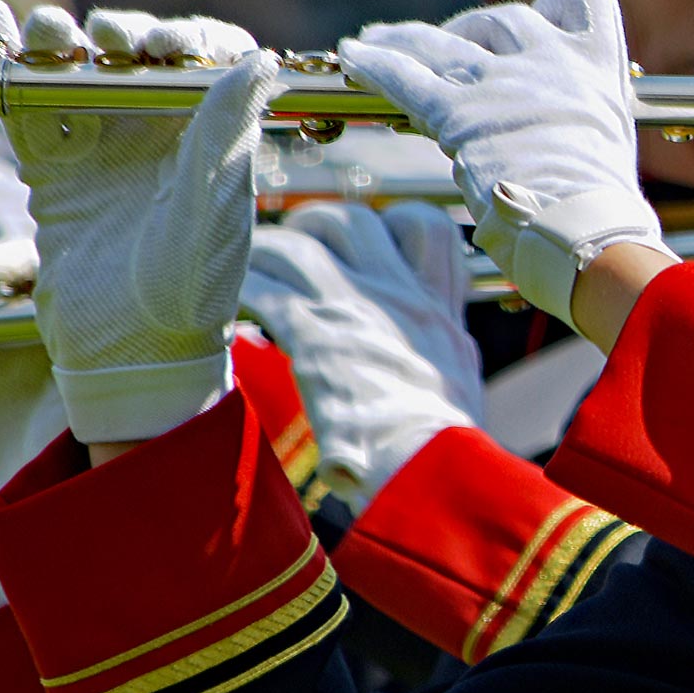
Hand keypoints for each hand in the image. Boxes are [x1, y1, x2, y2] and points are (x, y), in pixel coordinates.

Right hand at [0, 2, 282, 443]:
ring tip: (51, 32)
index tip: (172, 46)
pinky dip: (11, 71)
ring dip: (64, 44)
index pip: (210, 62)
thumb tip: (263, 59)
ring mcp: (105, 149)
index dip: (192, 39)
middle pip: (141, 57)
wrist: (132, 352)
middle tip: (112, 37)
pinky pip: (29, 109)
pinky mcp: (53, 171)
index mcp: (215, 137)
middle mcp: (163, 134)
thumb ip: (225, 132)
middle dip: (125, 33)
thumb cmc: (192, 288)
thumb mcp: (211, 208)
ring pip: (81, 75)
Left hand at [239, 203, 484, 511]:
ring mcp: (357, 309)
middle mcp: (400, 296)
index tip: (364, 246)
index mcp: (438, 308)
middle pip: (353, 220)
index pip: (426, 228)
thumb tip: (411, 359)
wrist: (431, 472)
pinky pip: (265, 288)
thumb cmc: (445, 446)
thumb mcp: (459, 381)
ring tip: (250, 277)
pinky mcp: (313, 334)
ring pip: (298, 245)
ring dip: (266, 255)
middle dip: (314, 227)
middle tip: (292, 253)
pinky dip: (244, 293)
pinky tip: (234, 315)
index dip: (389, 224)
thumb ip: (434, 353)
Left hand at [336, 0, 668, 326]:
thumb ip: (577, 115)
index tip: (534, 28)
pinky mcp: (458, 112)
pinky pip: (405, 77)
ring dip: (403, 38)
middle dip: (469, 28)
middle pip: (500, 19)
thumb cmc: (601, 203)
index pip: (579, 4)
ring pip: (440, 41)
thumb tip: (546, 126)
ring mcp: (501, 82)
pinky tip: (353, 56)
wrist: (583, 227)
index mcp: (596, 64)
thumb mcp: (608, 141)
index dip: (552, 13)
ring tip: (375, 38)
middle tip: (447, 47)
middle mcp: (550, 60)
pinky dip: (374, 64)